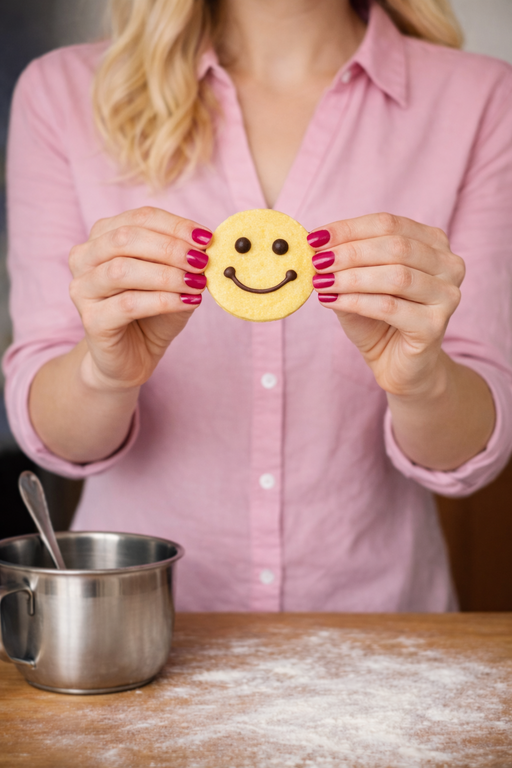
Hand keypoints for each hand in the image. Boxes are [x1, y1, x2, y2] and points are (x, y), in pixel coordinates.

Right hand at [69, 206, 211, 391]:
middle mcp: (85, 258)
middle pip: (125, 239)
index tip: (206, 238)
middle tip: (202, 260)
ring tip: (197, 283)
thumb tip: (207, 246)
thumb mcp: (174, 281)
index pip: (140, 218)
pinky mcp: (91, 320)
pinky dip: (163, 301)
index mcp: (103, 236)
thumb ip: (185, 262)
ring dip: (166, 274)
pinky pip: (128, 304)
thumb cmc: (152, 314)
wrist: (132, 358)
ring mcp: (82, 289)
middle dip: (170, 247)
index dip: (175, 225)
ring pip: (121, 270)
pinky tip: (188, 302)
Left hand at [309, 213, 465, 397]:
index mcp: (433, 243)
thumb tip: (315, 245)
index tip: (315, 238)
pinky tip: (331, 301)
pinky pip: (390, 307)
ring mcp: (447, 295)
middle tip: (317, 261)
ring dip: (352, 277)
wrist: (399, 365)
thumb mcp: (357, 284)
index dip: (349, 229)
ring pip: (396, 276)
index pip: (389, 224)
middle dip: (349, 252)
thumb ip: (343, 263)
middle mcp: (448, 265)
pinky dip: (356, 301)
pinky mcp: (436, 325)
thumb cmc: (379, 320)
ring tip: (321, 282)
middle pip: (396, 246)